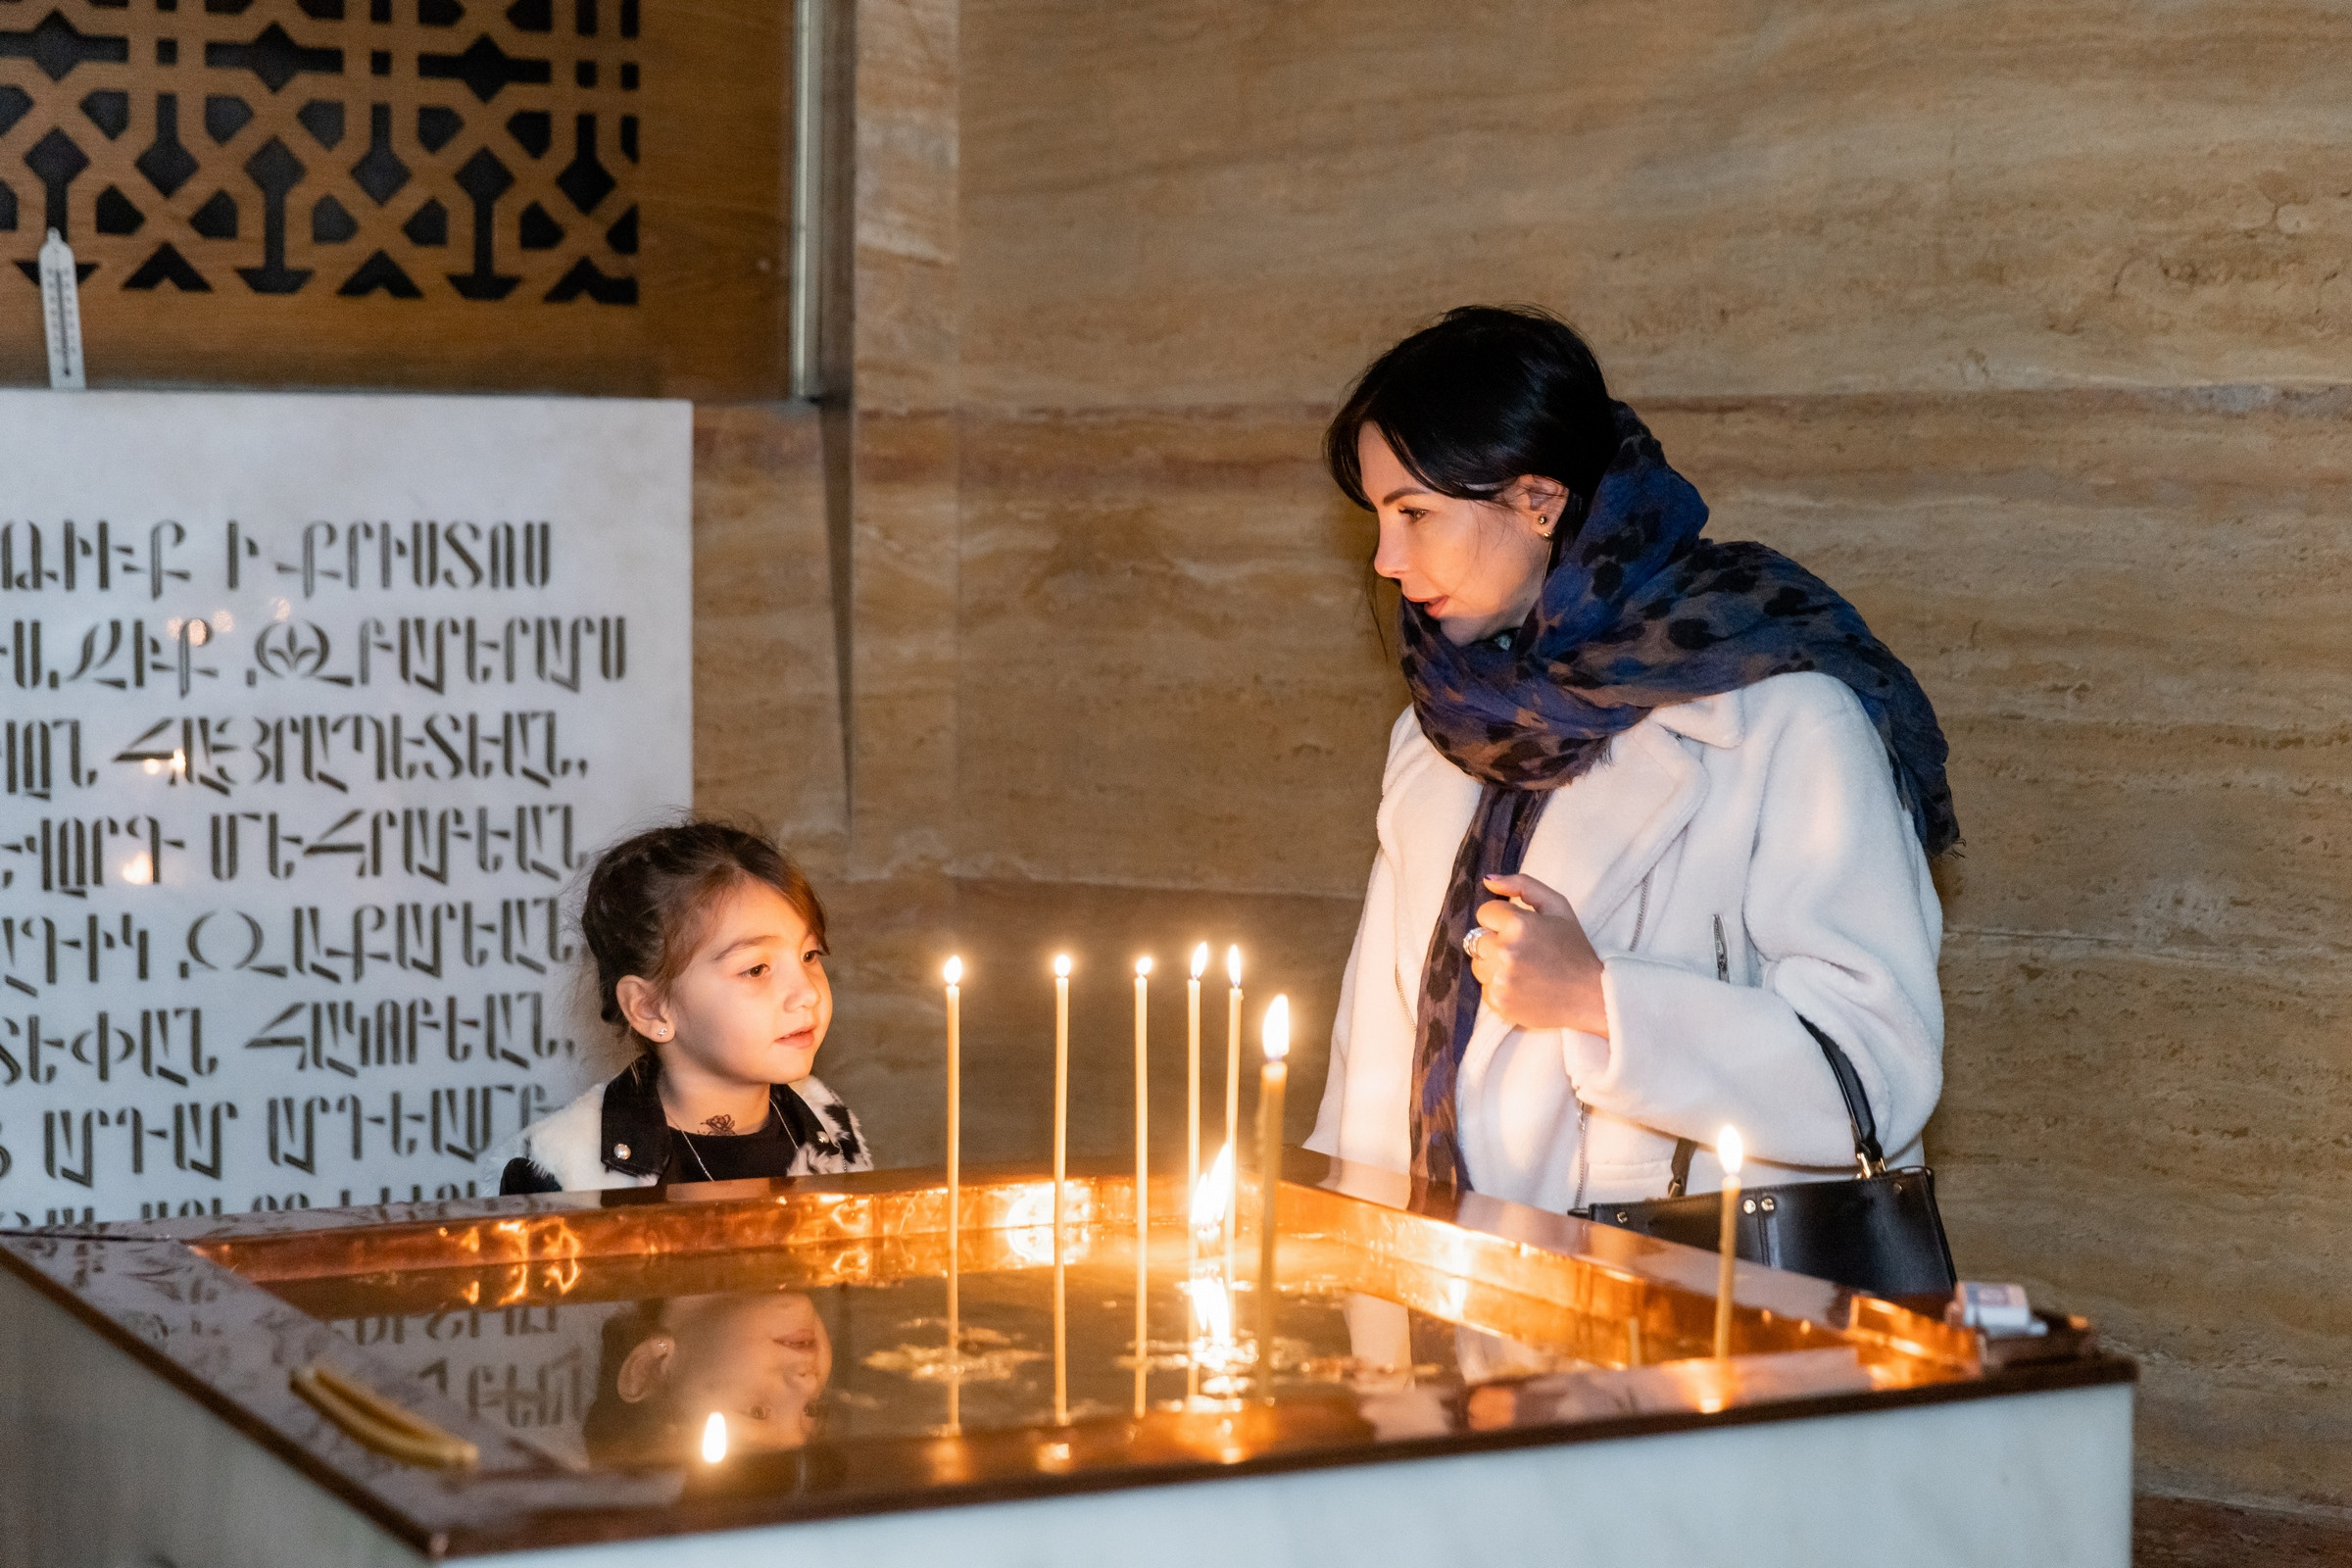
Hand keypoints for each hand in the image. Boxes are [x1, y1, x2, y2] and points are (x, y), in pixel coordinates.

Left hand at [1468, 873, 1608, 1035]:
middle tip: (1523, 951)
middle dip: (1496, 941)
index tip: (1520, 930)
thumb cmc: (1575, 948)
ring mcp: (1500, 979)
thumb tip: (1487, 880)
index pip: (1485, 912)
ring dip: (1493, 964)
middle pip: (1476, 939)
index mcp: (1518, 924)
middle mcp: (1505, 951)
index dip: (1503, 919)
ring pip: (1477, 963)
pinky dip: (1498, 985)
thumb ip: (1522, 885)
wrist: (1591, 995)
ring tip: (1522, 969)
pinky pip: (1484, 987)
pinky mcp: (1498, 1002)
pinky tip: (1522, 986)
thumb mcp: (1558, 906)